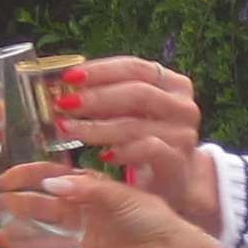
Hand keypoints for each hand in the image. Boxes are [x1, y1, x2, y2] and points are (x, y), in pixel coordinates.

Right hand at [0, 165, 231, 247]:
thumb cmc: (150, 216)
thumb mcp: (120, 194)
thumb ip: (85, 189)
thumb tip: (49, 183)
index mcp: (87, 190)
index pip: (48, 178)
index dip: (23, 178)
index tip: (0, 181)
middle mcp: (80, 213)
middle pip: (38, 209)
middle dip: (11, 207)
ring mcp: (81, 240)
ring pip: (42, 238)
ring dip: (17, 238)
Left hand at [55, 55, 215, 228]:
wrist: (176, 180)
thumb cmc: (147, 139)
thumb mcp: (132, 113)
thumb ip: (109, 96)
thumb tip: (66, 86)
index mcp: (173, 84)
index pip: (135, 67)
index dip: (101, 70)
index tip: (69, 77)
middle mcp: (183, 105)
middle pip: (137, 93)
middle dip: (96, 98)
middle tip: (64, 103)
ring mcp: (183, 133)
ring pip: (137, 124)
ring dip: (97, 128)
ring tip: (67, 130)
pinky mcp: (178, 160)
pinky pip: (148, 150)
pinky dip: (122, 151)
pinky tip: (101, 156)